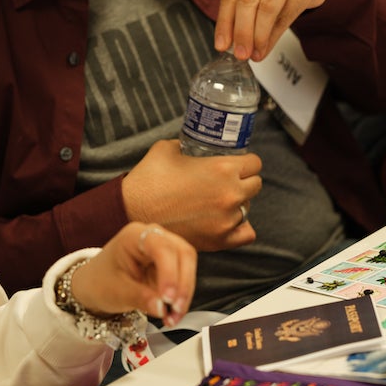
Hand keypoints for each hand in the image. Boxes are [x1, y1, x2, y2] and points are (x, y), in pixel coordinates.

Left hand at [71, 222, 196, 326]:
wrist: (94, 285)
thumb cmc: (101, 281)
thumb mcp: (116, 292)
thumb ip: (140, 298)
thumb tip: (162, 308)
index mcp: (135, 236)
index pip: (162, 248)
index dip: (169, 272)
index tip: (167, 298)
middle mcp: (154, 237)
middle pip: (182, 254)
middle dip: (182, 284)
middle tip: (175, 310)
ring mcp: (165, 249)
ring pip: (188, 266)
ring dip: (185, 293)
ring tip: (173, 318)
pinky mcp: (171, 264)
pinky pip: (185, 278)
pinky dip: (182, 297)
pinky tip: (173, 314)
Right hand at [121, 140, 262, 250]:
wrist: (130, 211)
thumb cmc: (149, 179)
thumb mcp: (168, 148)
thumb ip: (188, 145)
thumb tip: (192, 145)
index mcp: (223, 168)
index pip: (255, 163)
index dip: (245, 162)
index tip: (237, 164)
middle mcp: (230, 194)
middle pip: (255, 185)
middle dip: (243, 181)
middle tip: (226, 182)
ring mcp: (226, 220)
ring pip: (248, 208)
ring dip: (238, 203)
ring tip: (217, 201)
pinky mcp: (218, 240)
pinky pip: (246, 233)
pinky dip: (239, 227)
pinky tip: (226, 221)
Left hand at [214, 0, 329, 61]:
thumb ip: (241, 7)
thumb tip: (230, 42)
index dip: (224, 21)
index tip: (221, 44)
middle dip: (242, 31)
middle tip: (240, 53)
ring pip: (268, 7)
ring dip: (259, 36)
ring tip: (254, 53)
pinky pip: (287, 14)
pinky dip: (274, 35)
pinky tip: (267, 45)